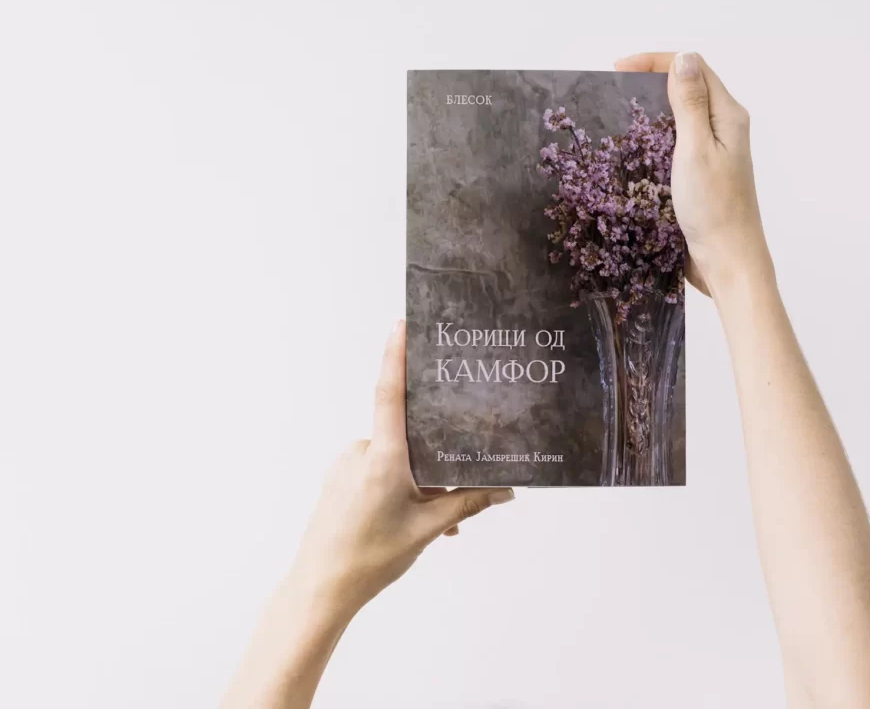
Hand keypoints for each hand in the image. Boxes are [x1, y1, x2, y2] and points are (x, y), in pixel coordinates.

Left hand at [287, 320, 514, 618]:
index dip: (396, 356)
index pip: (390, 394)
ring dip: (420, 482)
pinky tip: (414, 521)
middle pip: (408, 436)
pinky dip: (400, 489)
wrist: (319, 589)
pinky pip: (378, 472)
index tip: (400, 324)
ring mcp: (347, 466)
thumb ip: (468, 504)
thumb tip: (506, 490)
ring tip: (440, 523)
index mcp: (383, 457)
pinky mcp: (339, 481)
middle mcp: (361, 452)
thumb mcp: (428, 528)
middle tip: (460, 486)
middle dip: (437, 458)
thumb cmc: (370, 557)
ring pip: (396, 459)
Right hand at [615, 52, 772, 294]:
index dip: (656, 62)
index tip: (618, 69)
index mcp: (728, 115)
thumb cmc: (714, 208)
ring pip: (680, 117)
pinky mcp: (702, 174)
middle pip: (687, 88)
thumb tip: (683, 58)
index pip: (693, 68)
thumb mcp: (696, 149)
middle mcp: (724, 128)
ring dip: (651, 112)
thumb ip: (689, 103)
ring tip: (618, 116)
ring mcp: (714, 152)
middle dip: (650, 83)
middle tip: (613, 91)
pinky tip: (634, 148)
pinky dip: (655, 138)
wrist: (728, 260)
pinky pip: (676, 143)